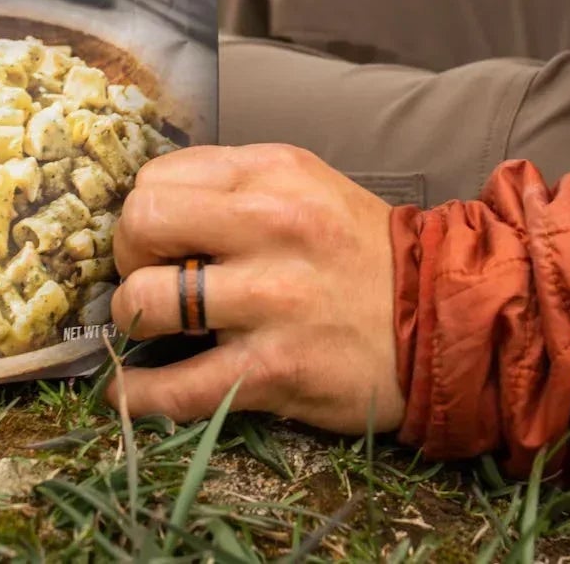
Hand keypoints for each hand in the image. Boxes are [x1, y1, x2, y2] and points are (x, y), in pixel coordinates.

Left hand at [105, 144, 406, 435]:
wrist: (444, 321)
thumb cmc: (361, 254)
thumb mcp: (307, 187)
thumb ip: (235, 188)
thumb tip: (152, 212)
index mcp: (272, 174)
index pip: (158, 178)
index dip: (145, 212)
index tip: (158, 239)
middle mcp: (270, 227)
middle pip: (140, 224)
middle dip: (127, 257)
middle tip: (147, 277)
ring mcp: (270, 300)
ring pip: (145, 302)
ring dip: (132, 320)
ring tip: (150, 329)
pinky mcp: (273, 369)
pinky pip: (176, 387)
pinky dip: (137, 395)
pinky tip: (126, 391)